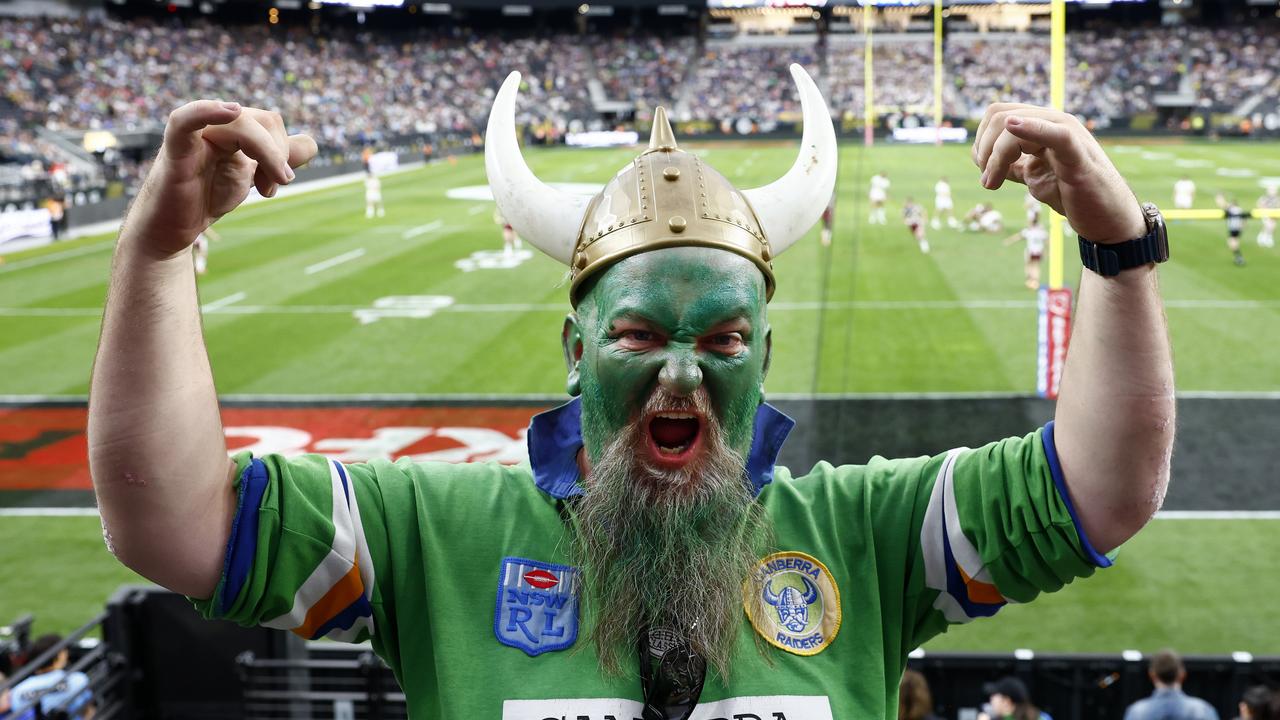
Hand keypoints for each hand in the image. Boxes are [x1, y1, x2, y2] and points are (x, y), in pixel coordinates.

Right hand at [128, 100, 317, 255]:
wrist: (172, 228)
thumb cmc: (206, 196)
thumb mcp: (250, 176)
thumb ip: (277, 159)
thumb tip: (310, 143)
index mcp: (233, 129)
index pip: (271, 122)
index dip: (283, 150)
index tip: (278, 183)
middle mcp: (215, 126)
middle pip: (262, 119)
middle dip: (277, 155)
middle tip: (271, 189)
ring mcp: (195, 135)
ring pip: (239, 122)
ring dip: (266, 153)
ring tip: (270, 187)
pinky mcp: (175, 150)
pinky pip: (185, 120)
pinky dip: (208, 111)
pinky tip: (231, 111)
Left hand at [973, 103, 1144, 243]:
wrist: (1106, 218)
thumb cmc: (1072, 195)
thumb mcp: (1033, 176)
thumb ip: (1012, 165)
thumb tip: (983, 160)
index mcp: (1041, 126)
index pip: (997, 115)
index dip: (981, 142)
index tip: (984, 172)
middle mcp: (1053, 122)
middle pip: (1000, 116)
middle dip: (984, 150)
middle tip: (988, 181)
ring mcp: (1067, 134)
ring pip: (1013, 124)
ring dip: (995, 156)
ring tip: (993, 184)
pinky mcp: (1078, 155)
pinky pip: (1055, 133)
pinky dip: (1031, 129)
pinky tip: (1013, 128)